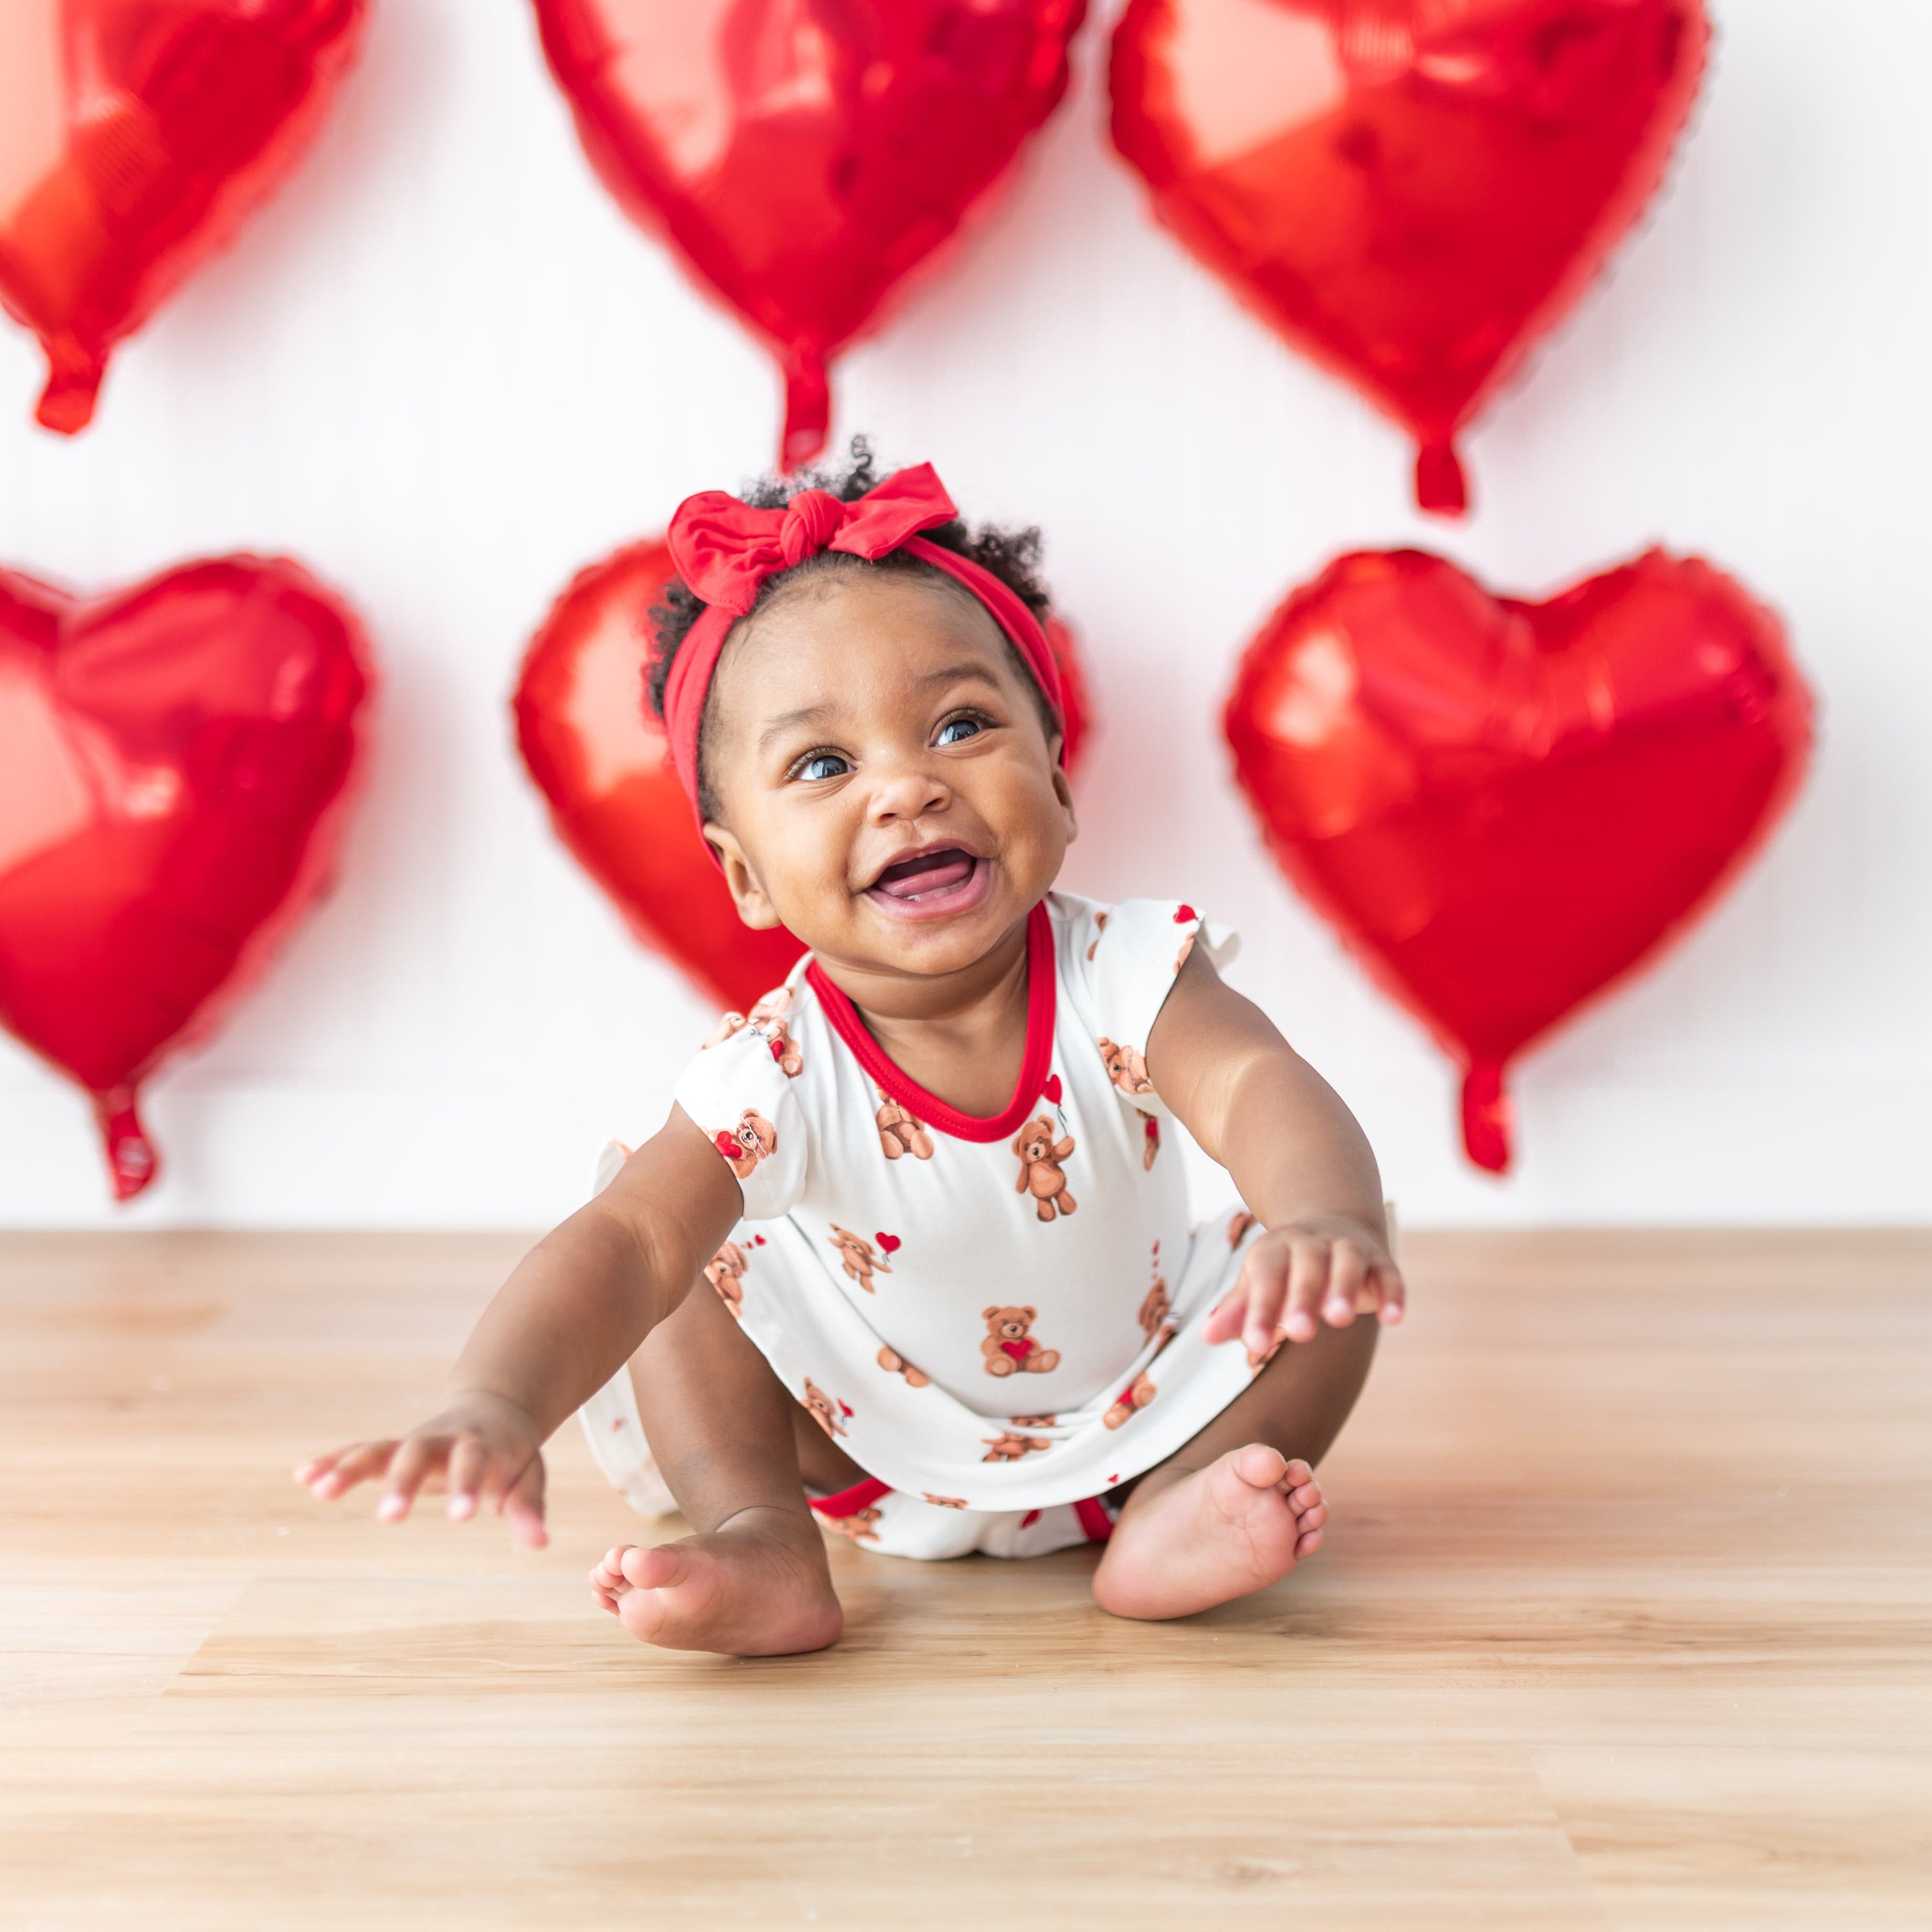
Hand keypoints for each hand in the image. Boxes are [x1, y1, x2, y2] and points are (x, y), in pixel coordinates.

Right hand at [294, 1389, 549, 1547]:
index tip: (462, 1517)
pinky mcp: (391, 1448)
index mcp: (479, 1443)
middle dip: (402, 1484)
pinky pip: (359, 1451)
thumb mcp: (528, 1477)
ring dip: (350, 1466)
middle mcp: (440, 1438)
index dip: (467, 1486)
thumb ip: (528, 1510)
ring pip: (379, 1448)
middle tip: (387, 1520)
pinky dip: (333, 1461)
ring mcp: (412, 1441)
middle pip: (417, 1453)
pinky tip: (303, 1475)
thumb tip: (541, 1544)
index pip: (472, 1462)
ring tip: (320, 1490)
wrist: (495, 1409)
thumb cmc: (512, 1454)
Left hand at [1204, 1215, 1405, 1359]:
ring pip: (1348, 1260)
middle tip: (1297, 1332)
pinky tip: (1392, 1319)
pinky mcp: (1380, 1261)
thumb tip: (1207, 1336)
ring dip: (1344, 1287)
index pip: (1265, 1277)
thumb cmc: (1285, 1269)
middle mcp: (1312, 1244)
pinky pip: (1389, 1274)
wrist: (1330, 1227)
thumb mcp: (1258, 1285)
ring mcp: (1348, 1249)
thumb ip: (1238, 1311)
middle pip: (1307, 1264)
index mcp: (1276, 1249)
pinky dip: (1392, 1294)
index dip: (1258, 1309)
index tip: (1253, 1344)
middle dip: (1302, 1297)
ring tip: (1339, 1319)